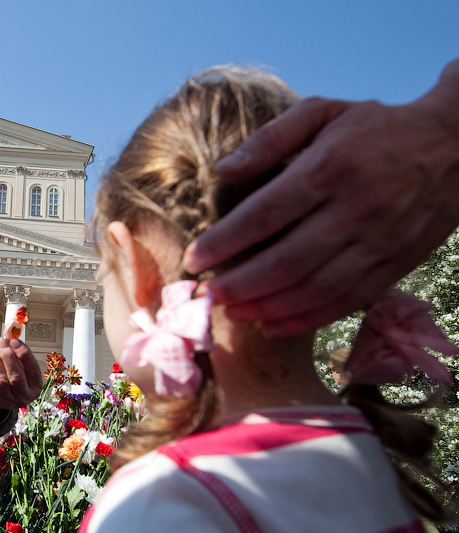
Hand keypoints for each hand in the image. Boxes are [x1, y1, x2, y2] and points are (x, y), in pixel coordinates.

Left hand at [0, 338, 42, 416]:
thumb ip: (20, 355)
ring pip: (0, 379)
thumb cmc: (11, 375)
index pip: (33, 370)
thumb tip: (12, 339)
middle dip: (7, 356)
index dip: (24, 354)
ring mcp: (7, 401)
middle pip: (16, 377)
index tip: (15, 341)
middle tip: (1, 341)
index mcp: (35, 387)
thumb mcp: (21, 367)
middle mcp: (23, 397)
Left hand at [184, 59, 458, 336]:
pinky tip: (272, 325)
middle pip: (287, 260)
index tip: (195, 259)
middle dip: (240, 284)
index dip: (225, 242)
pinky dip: (305, 320)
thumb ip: (269, 139)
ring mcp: (378, 242)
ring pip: (314, 289)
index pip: (266, 214)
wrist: (456, 147)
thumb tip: (222, 170)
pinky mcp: (394, 266)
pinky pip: (344, 302)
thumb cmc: (375, 128)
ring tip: (232, 312)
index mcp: (331, 167)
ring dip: (267, 307)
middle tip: (207, 295)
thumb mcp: (323, 112)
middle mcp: (356, 209)